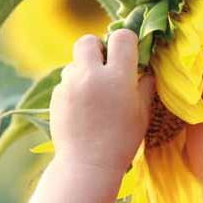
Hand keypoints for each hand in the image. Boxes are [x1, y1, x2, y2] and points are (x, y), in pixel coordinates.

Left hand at [49, 29, 154, 174]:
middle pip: (88, 40)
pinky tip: (82, 108)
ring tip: (93, 93)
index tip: (129, 54)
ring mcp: (69, 85)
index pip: (122, 37)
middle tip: (105, 66)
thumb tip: (147, 70)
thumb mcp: (142, 113)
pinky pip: (66, 82)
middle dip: (97, 48)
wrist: (87, 165)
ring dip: (84, 70)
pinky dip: (74, 88)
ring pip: (74, 63)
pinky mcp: (55, 96)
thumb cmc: (122, 141)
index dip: (127, 42)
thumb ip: (145, 85)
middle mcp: (91, 75)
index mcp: (117, 77)